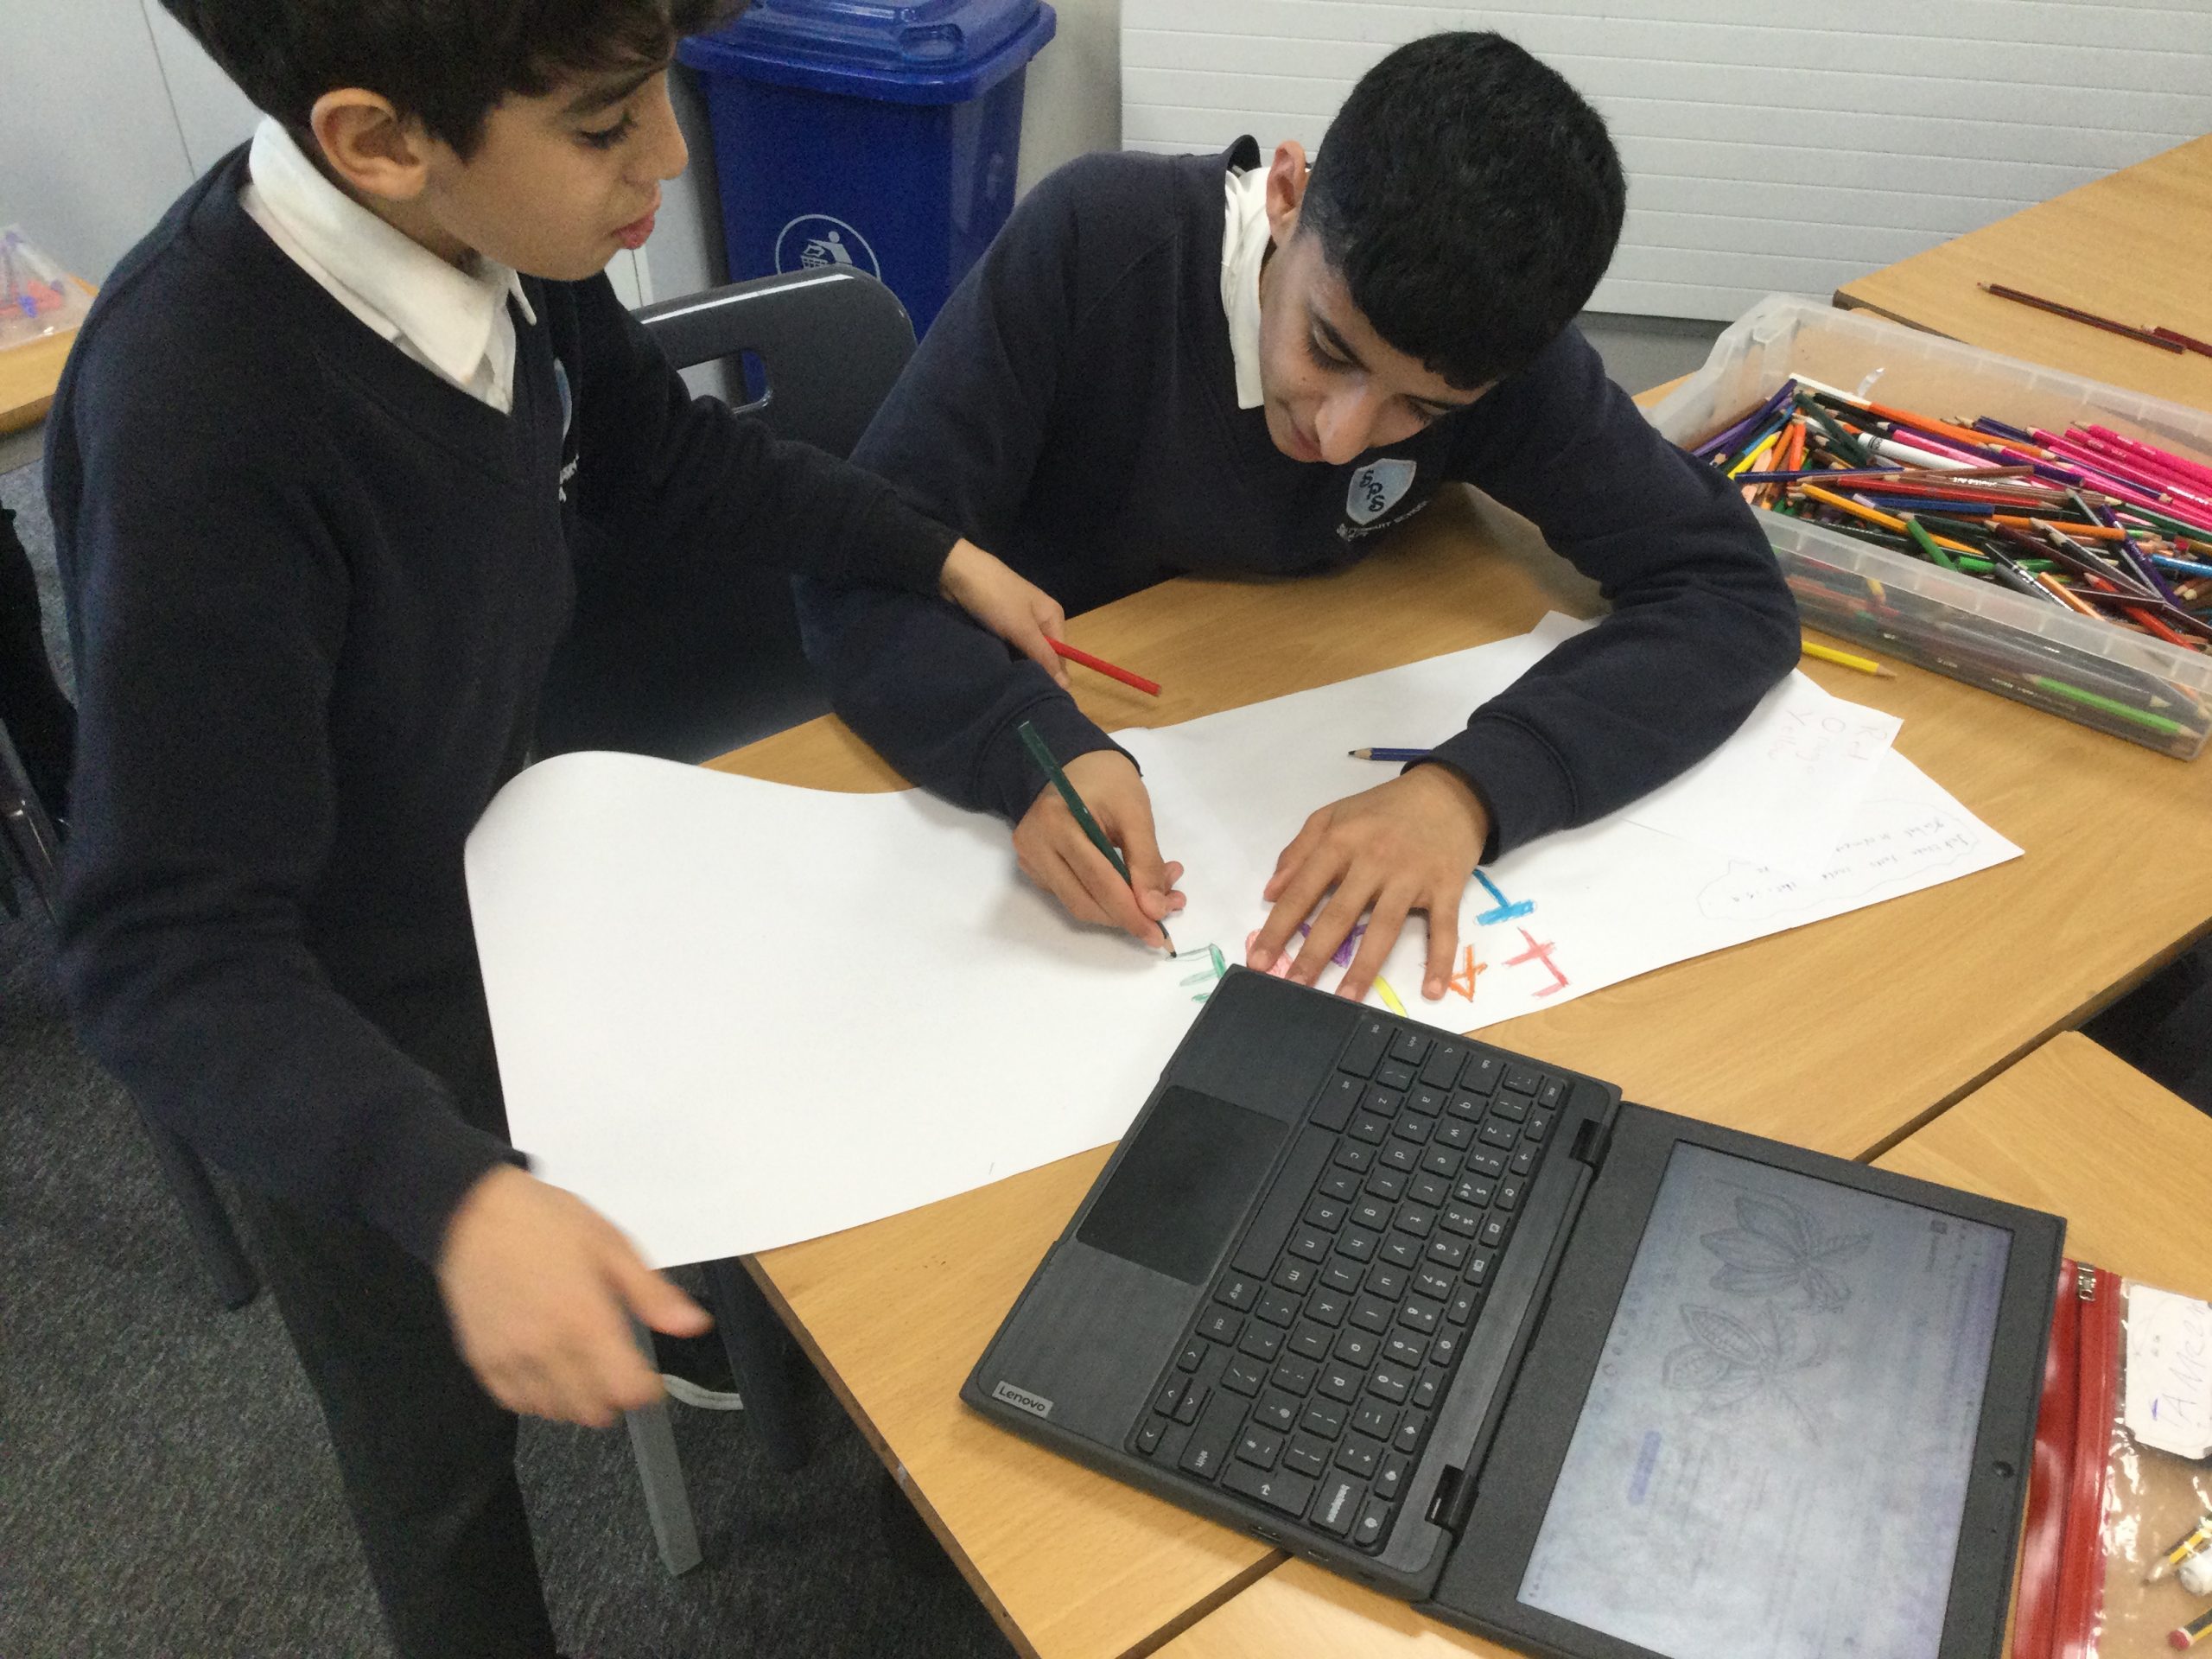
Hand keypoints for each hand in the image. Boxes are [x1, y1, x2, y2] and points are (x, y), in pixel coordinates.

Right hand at [436, 1165, 711, 1427]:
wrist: (472, 1213)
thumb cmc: (545, 1222)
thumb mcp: (611, 1244)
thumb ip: (651, 1293)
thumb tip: (693, 1324)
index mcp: (586, 1319)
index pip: (625, 1389)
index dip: (645, 1392)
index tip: (649, 1380)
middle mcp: (548, 1348)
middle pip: (592, 1410)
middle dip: (613, 1399)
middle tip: (617, 1374)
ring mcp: (511, 1359)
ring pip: (554, 1412)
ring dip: (576, 1403)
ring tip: (583, 1374)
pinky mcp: (482, 1360)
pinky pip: (515, 1403)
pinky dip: (537, 1399)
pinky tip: (547, 1374)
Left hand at [939, 538, 1068, 686]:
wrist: (958, 572)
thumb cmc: (996, 598)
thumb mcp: (1023, 629)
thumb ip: (1044, 656)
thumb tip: (1067, 685)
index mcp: (1053, 617)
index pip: (1060, 657)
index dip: (1050, 676)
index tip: (1036, 695)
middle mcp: (1039, 621)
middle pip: (1041, 656)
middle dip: (1030, 671)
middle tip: (1017, 688)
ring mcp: (1018, 623)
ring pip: (1022, 653)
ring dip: (1014, 665)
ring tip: (1004, 681)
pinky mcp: (999, 625)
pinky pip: (1006, 647)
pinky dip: (1001, 656)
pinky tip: (994, 667)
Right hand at [1012, 749, 1186, 947]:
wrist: (1075, 764)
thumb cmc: (1107, 780)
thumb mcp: (1135, 812)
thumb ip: (1146, 861)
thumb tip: (1155, 910)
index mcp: (1056, 822)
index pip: (1097, 881)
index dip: (1130, 911)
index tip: (1160, 930)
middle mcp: (1034, 845)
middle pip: (1083, 901)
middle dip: (1126, 916)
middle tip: (1163, 915)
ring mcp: (1030, 858)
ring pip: (1076, 904)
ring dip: (1118, 910)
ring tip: (1155, 897)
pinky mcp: (1034, 867)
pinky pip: (1070, 894)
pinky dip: (1103, 899)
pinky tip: (1129, 886)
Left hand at [1245, 765, 1489, 1002]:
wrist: (1450, 792)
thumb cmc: (1385, 808)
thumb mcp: (1335, 815)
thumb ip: (1299, 850)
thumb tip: (1270, 892)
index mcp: (1342, 842)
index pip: (1303, 891)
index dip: (1279, 927)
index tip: (1260, 960)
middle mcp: (1374, 861)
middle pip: (1340, 915)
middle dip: (1314, 954)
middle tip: (1295, 988)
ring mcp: (1411, 877)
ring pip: (1384, 928)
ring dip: (1365, 967)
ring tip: (1346, 999)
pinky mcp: (1446, 888)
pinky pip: (1444, 929)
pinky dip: (1440, 961)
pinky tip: (1432, 991)